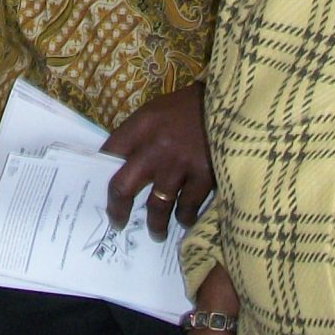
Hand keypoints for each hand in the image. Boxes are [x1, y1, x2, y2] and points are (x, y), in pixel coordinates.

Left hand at [102, 83, 211, 237]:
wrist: (232, 102)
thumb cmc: (191, 107)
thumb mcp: (158, 111)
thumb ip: (140, 135)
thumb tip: (123, 164)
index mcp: (141, 126)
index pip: (109, 153)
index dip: (101, 173)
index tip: (102, 188)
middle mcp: (154, 147)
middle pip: (123, 187)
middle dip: (117, 210)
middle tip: (117, 223)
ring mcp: (178, 164)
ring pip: (156, 206)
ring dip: (155, 224)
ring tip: (156, 233)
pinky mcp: (203, 176)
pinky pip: (186, 207)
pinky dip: (184, 217)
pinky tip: (184, 219)